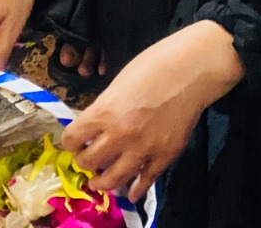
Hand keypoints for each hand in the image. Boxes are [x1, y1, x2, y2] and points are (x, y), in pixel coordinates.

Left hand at [63, 21, 244, 203]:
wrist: (190, 71)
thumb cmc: (152, 66)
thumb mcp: (117, 84)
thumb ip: (104, 108)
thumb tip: (95, 126)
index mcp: (103, 112)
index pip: (72, 138)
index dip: (70, 141)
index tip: (74, 142)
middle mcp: (119, 136)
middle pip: (89, 161)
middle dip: (84, 161)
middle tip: (87, 159)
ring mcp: (142, 150)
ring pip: (113, 180)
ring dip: (103, 183)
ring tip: (99, 183)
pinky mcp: (164, 158)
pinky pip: (145, 182)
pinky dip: (135, 190)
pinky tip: (131, 192)